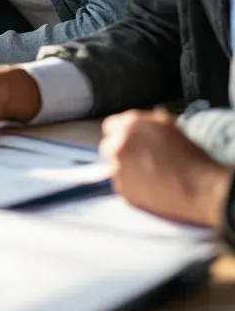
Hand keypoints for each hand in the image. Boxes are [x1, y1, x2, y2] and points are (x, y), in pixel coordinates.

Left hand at [100, 108, 232, 227]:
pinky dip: (131, 186)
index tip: (131, 142)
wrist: (201, 188)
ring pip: (113, 166)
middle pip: (109, 146)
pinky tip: (150, 187)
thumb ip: (147, 121)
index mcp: (130, 124)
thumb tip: (141, 122)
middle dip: (122, 151)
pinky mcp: (122, 189)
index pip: (110, 126)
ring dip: (126, 169)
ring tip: (149, 175)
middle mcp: (119, 144)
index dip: (122, 134)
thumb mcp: (168, 126)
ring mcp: (117, 168)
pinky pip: (121, 185)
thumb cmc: (191, 158)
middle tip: (141, 160)